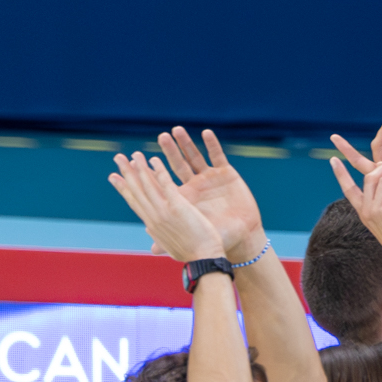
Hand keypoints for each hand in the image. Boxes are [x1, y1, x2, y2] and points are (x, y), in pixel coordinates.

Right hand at [108, 150, 225, 263]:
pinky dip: (158, 171)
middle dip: (126, 173)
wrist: (204, 261)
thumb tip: (149, 234)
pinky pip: (166, 184)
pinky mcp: (177, 207)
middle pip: (136, 190)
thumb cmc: (190, 255)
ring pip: (147, 185)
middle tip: (118, 158)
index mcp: (152, 225)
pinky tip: (153, 159)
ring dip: (139, 168)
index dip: (123, 188)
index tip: (113, 177)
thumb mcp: (169, 245)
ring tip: (134, 154)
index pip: (134, 202)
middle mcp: (154, 216)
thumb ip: (158, 236)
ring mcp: (164, 211)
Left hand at [157, 127, 264, 259]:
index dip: (151, 169)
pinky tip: (206, 133)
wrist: (243, 237)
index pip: (163, 180)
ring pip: (195, 156)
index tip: (138, 158)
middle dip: (169, 151)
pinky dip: (212, 145)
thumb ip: (172, 239)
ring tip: (176, 130)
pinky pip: (218, 156)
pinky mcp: (226, 174)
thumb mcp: (193, 236)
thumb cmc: (218, 238)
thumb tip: (152, 250)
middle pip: (177, 164)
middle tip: (160, 137)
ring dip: (186, 144)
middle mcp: (194, 185)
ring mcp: (209, 178)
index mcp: (183, 197)